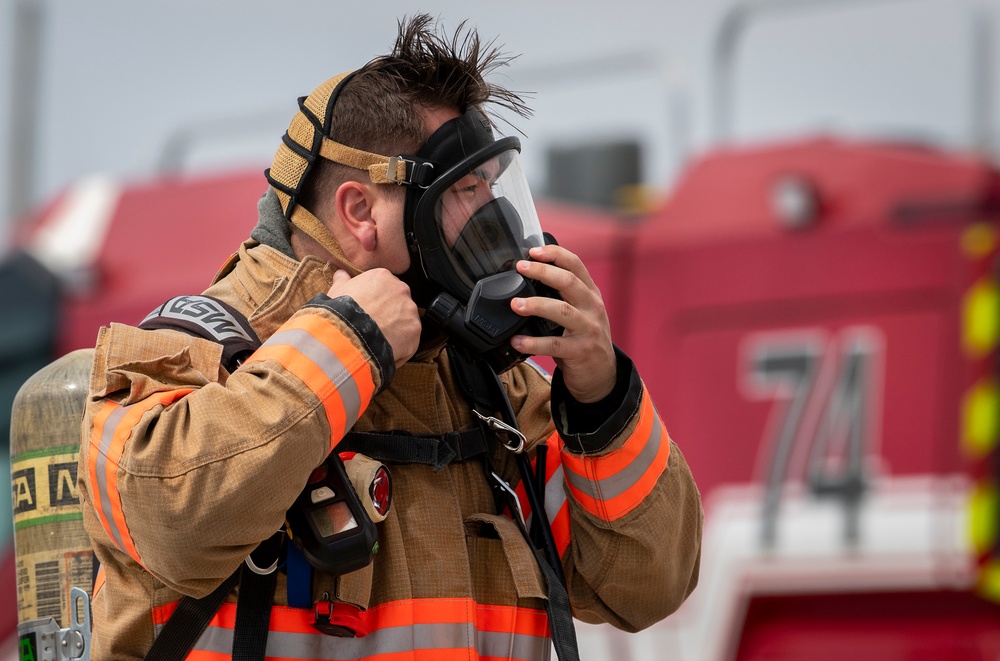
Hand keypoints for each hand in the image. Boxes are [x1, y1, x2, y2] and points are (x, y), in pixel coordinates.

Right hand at [327, 269, 420, 367]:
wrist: (348, 334)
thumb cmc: (341, 313)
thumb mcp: (336, 291)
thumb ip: (343, 280)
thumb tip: (341, 274)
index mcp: (382, 277)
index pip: (385, 287)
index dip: (377, 301)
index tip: (371, 310)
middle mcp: (401, 290)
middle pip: (398, 303)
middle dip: (389, 314)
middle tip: (375, 327)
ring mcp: (410, 310)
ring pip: (405, 321)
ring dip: (395, 330)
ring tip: (378, 341)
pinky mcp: (415, 330)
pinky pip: (409, 340)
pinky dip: (399, 348)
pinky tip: (384, 350)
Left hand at [509, 245, 616, 402]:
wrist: (602, 374)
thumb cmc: (584, 339)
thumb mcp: (581, 312)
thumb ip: (563, 296)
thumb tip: (529, 277)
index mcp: (590, 294)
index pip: (576, 265)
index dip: (555, 254)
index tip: (533, 251)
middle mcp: (592, 308)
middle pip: (569, 282)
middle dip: (543, 272)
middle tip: (521, 268)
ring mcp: (588, 329)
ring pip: (562, 311)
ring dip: (536, 305)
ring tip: (515, 304)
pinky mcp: (581, 351)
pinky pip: (554, 345)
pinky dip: (533, 342)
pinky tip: (517, 341)